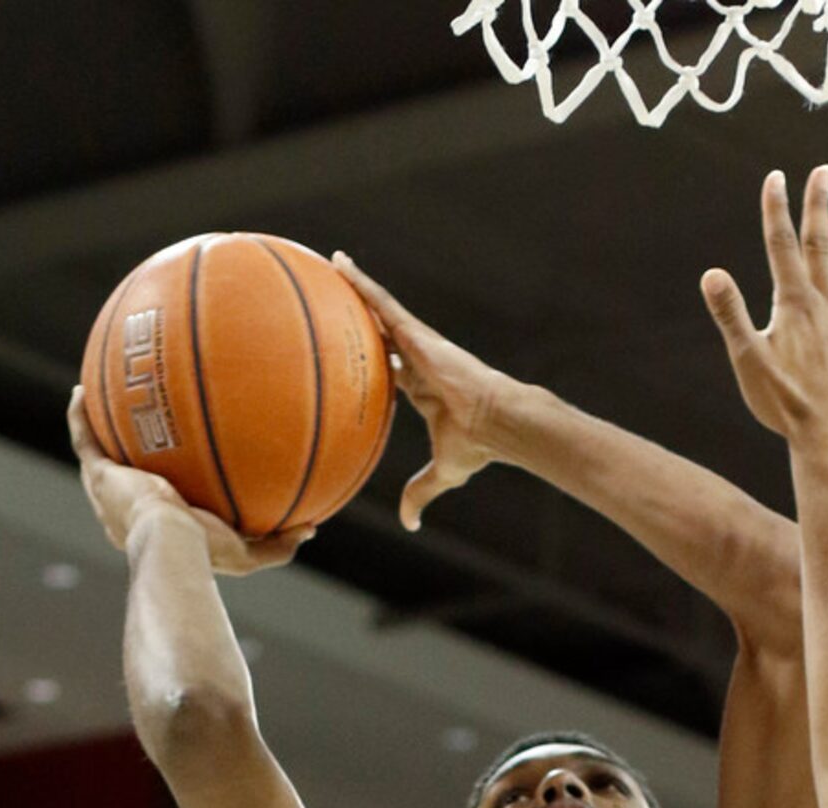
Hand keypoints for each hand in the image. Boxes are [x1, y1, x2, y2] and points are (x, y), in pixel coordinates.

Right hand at [67, 388, 312, 574]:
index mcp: (159, 528)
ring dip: (100, 428)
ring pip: (99, 454)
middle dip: (130, 454)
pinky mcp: (99, 476)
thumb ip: (277, 543)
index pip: (161, 503)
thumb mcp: (249, 552)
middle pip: (127, 476)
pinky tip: (83, 390)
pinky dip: (81, 416)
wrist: (171, 543)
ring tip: (101, 399)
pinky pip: (85, 439)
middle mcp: (128, 511)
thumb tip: (310, 527)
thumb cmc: (206, 553)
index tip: (179, 465)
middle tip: (141, 428)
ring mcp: (109, 493)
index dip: (166, 484)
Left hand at [332, 253, 508, 527]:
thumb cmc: (476, 445)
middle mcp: (419, 360)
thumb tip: (410, 525)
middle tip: (337, 302)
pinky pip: (382, 302)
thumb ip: (421, 493)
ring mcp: (418, 343)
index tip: (359, 353)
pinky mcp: (417, 333)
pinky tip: (339, 263)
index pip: (393, 368)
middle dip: (362, 317)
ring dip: (356, 288)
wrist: (496, 422)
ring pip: (380, 310)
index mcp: (423, 387)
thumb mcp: (443, 473)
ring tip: (331, 264)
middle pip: (383, 333)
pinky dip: (361, 283)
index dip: (376, 358)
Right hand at [701, 165, 827, 443]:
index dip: (777, 210)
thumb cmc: (784, 404)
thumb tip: (711, 274)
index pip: (781, 246)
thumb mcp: (748, 361)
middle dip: (818, 205)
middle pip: (818, 244)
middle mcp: (823, 305)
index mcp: (793, 305)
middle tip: (822, 171)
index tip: (775, 177)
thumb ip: (731, 315)